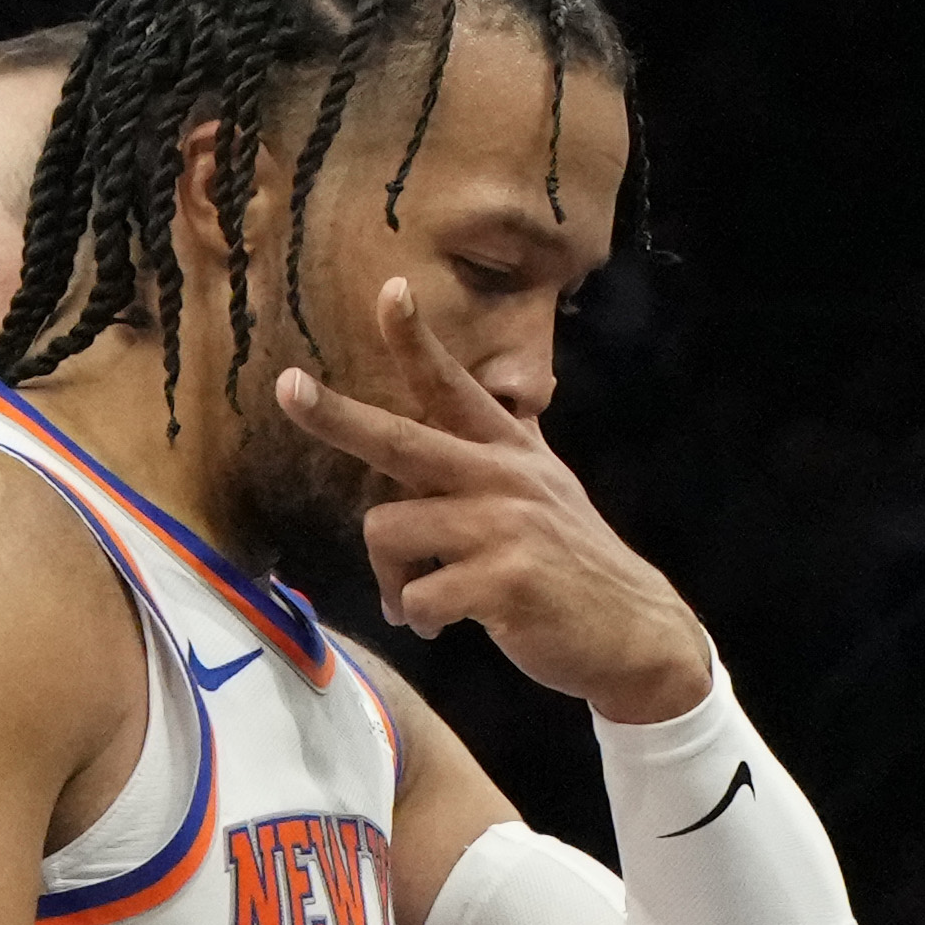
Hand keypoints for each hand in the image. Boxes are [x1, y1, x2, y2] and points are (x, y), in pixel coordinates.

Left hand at [273, 284, 711, 719]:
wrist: (637, 633)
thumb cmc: (575, 566)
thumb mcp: (548, 490)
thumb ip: (508, 452)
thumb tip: (491, 416)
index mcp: (509, 451)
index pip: (454, 387)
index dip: (417, 339)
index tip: (391, 291)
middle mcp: (503, 478)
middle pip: (400, 441)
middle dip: (336, 414)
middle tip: (287, 388)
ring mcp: (504, 528)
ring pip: (390, 532)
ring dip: (391, 579)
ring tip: (418, 601)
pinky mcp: (504, 582)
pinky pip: (419, 598)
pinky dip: (419, 619)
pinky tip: (444, 627)